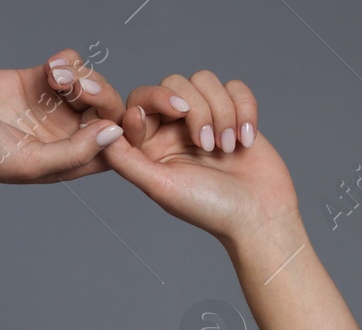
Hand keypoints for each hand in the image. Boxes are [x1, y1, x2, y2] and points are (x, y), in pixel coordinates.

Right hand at [0, 47, 127, 184]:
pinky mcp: (37, 80)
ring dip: (81, 74)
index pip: (116, 148)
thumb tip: (116, 133)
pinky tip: (48, 68)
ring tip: (54, 77)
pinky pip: (70, 64)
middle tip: (79, 88)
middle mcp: (65, 135)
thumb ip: (75, 152)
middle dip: (101, 94)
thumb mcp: (32, 161)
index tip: (131, 117)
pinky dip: (67, 61)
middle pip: (108, 109)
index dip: (132, 132)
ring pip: (92, 82)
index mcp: (70, 162)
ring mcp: (52, 106)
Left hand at [102, 70, 300, 243]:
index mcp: (150, 145)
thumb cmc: (208, 208)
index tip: (176, 115)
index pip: (141, 100)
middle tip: (207, 145)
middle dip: (196, 109)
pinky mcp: (235, 113)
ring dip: (221, 112)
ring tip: (228, 148)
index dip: (157, 99)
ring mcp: (205, 119)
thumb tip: (102, 131)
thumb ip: (127, 159)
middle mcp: (174, 129)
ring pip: (205, 80)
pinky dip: (244, 109)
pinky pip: (234, 87)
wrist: (258, 217)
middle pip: (174, 83)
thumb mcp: (160, 186)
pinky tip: (246, 140)